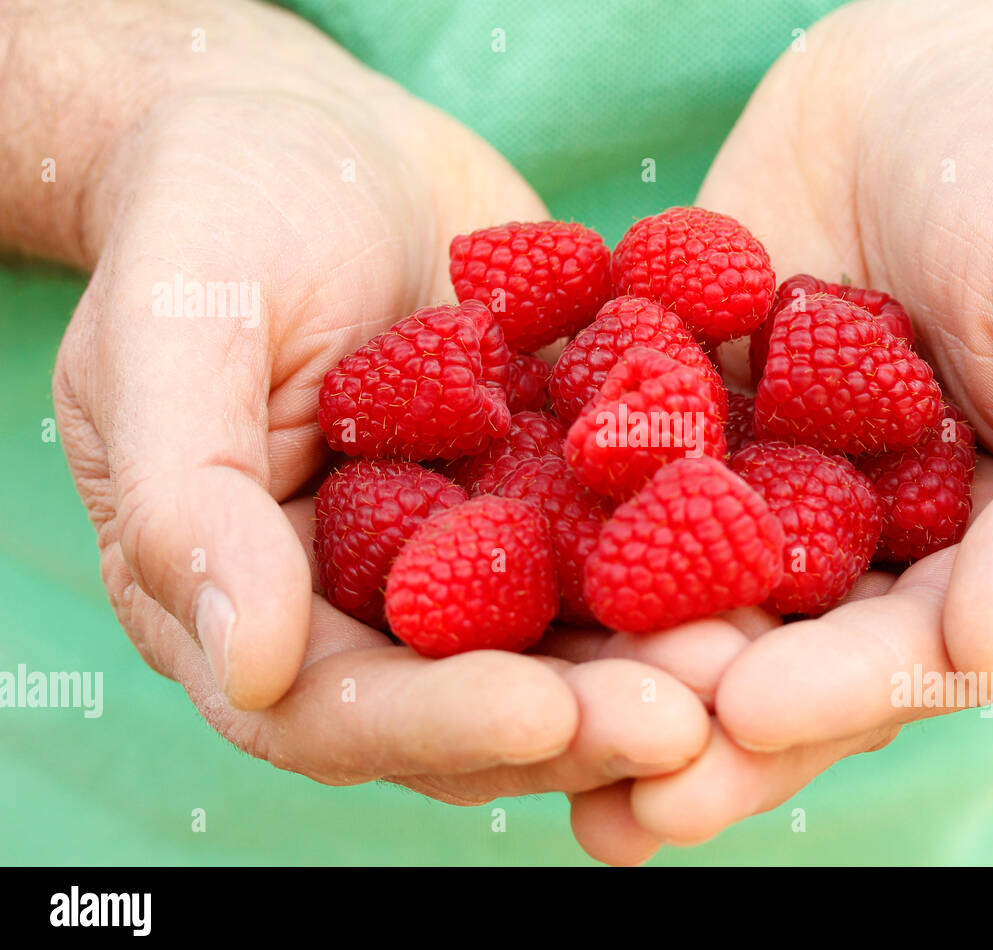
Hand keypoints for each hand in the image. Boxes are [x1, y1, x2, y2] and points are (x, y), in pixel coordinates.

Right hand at [47, 1, 708, 802]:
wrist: (321, 140)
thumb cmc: (214, 215)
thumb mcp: (174, 333)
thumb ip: (188, 499)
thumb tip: (244, 666)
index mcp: (253, 599)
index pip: (337, 707)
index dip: (442, 722)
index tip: (547, 713)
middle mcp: (368, 606)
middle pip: (474, 704)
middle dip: (582, 719)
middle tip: (693, 716)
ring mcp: (469, 558)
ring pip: (567, 646)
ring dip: (657, 662)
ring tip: (753, 657)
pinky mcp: (549, 500)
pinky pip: (622, 546)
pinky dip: (693, 563)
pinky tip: (772, 561)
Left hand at [567, 0, 992, 860]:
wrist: (958, 60)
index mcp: (974, 559)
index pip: (904, 656)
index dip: (833, 694)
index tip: (750, 712)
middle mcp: (856, 545)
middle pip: (777, 656)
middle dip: (699, 719)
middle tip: (618, 785)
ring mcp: (755, 483)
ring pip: (677, 592)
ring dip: (608, 660)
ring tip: (522, 723)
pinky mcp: (674, 415)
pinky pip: (609, 473)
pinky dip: (546, 518)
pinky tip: (464, 564)